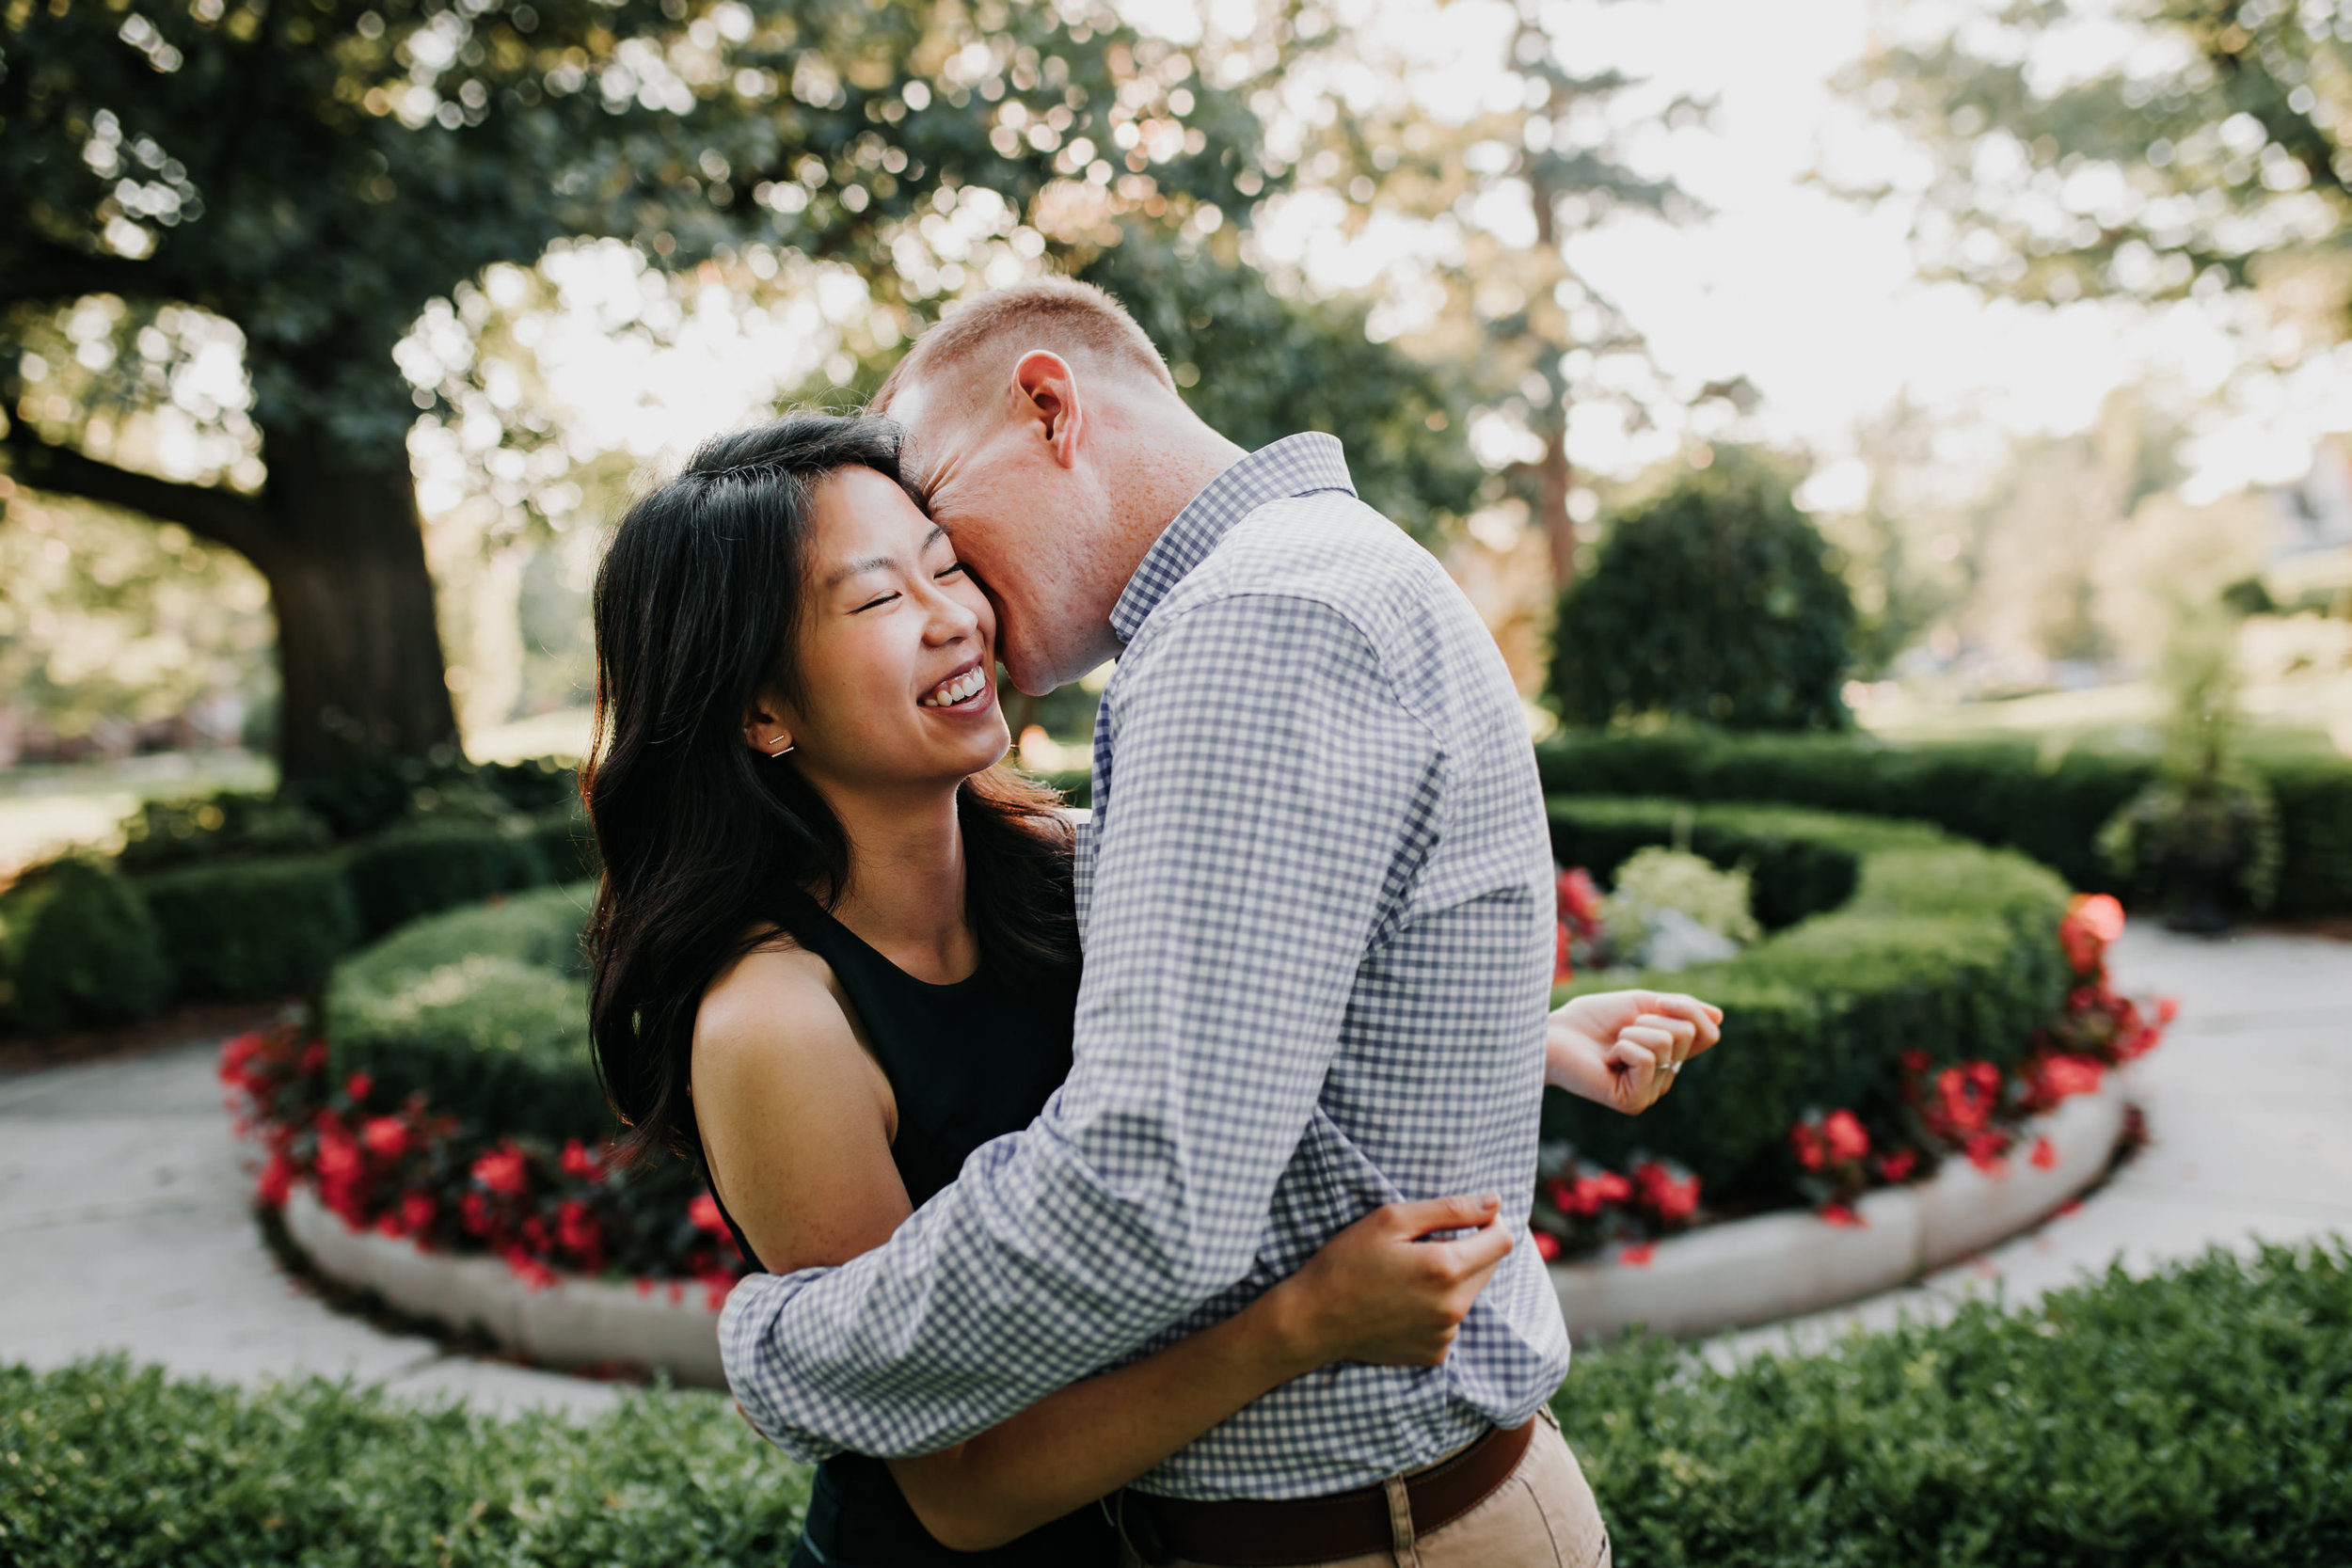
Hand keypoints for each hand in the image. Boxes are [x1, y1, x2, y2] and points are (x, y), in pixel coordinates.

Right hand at [1265, 1195, 1516, 1369]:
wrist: (1314, 1319)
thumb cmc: (1347, 1261)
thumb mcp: (1391, 1219)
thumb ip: (1449, 1209)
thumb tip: (1494, 1202)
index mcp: (1446, 1268)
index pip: (1502, 1240)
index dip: (1489, 1222)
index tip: (1466, 1218)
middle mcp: (1454, 1307)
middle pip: (1490, 1267)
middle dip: (1470, 1249)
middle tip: (1426, 1244)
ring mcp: (1445, 1334)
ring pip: (1470, 1294)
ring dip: (1452, 1279)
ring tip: (1408, 1275)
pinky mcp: (1434, 1353)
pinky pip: (1451, 1320)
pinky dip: (1436, 1307)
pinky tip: (1403, 1301)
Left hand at [1545, 990, 1723, 1115]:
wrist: (1551, 1036)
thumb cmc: (1589, 1020)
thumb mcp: (1641, 1005)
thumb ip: (1679, 1010)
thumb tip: (1719, 1017)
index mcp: (1670, 1056)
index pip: (1708, 1034)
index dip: (1689, 1010)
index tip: (1660, 1001)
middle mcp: (1665, 1078)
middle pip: (1686, 1034)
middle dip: (1649, 1019)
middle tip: (1620, 1031)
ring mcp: (1650, 1093)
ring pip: (1665, 1043)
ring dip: (1631, 1033)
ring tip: (1611, 1046)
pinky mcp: (1633, 1101)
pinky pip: (1646, 1058)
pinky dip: (1623, 1047)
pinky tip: (1606, 1061)